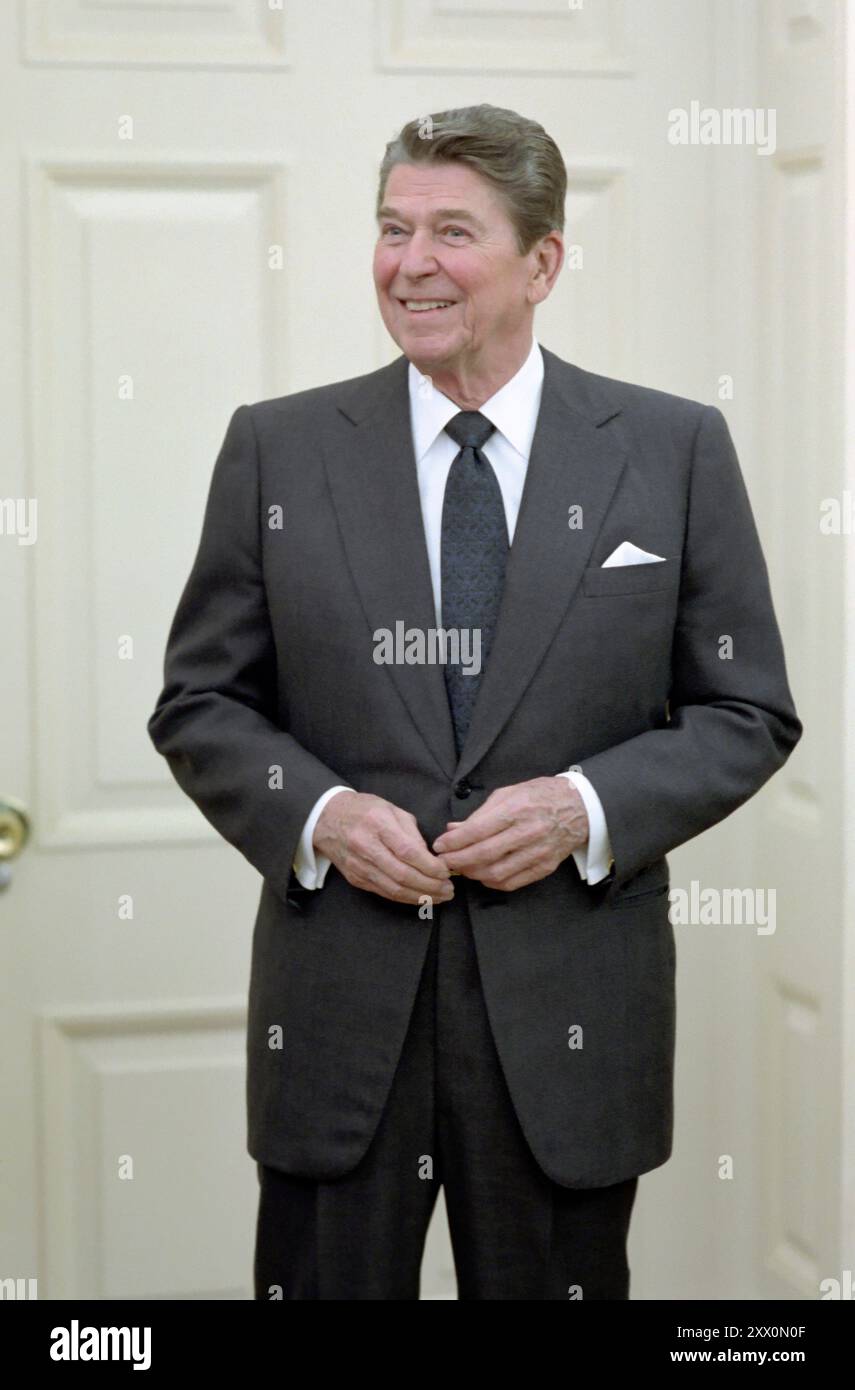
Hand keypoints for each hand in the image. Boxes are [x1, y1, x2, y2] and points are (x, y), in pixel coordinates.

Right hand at [313, 790, 453, 906]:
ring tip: (440, 897)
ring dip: (420, 896)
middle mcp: (365, 847)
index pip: (407, 851)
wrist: (327, 819)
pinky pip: (384, 892)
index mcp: (377, 824)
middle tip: (449, 889)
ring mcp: (358, 866)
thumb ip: (412, 833)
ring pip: (393, 889)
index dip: (429, 866)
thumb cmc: (364, 810)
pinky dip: (405, 898)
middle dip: (430, 886)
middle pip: (402, 875)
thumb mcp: (392, 810)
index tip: (446, 871)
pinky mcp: (355, 879)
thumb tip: (430, 857)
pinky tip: (420, 897)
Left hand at [431, 777, 588, 891]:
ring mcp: (538, 852)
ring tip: (462, 868)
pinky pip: (512, 882)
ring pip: (496, 872)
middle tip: (444, 861)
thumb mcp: (507, 794)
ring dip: (472, 873)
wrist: (579, 808)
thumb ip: (479, 814)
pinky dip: (492, 882)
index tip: (439, 846)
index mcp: (516, 809)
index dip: (453, 842)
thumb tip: (453, 830)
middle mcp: (528, 832)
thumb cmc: (539, 796)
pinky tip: (482, 875)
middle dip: (457, 861)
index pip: (477, 831)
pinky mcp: (545, 867)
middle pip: (484, 854)